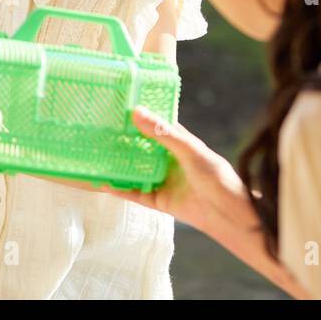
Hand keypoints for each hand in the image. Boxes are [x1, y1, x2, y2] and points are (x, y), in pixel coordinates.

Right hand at [99, 106, 254, 238]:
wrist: (226, 214)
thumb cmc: (215, 176)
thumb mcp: (190, 150)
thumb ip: (163, 133)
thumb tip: (137, 113)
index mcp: (178, 142)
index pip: (154, 124)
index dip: (138, 116)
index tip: (116, 105)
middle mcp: (167, 160)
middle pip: (139, 148)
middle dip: (121, 140)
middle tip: (97, 130)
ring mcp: (161, 180)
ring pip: (133, 170)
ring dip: (117, 165)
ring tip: (94, 154)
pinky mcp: (157, 200)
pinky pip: (133, 193)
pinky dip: (118, 188)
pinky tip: (102, 182)